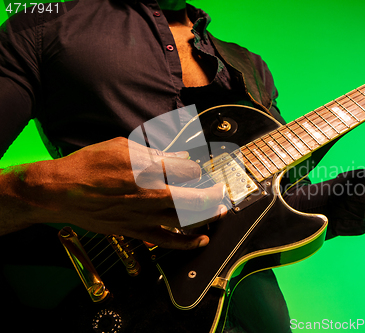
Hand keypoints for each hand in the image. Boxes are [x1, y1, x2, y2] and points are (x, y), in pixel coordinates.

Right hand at [26, 137, 225, 248]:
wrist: (61, 191)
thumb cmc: (89, 165)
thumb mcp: (122, 146)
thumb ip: (153, 153)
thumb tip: (177, 157)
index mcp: (149, 169)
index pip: (188, 170)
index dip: (197, 168)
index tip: (199, 167)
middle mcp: (151, 194)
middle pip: (195, 197)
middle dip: (214, 193)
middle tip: (222, 191)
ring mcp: (145, 215)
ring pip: (186, 220)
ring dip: (207, 216)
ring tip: (219, 211)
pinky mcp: (136, 230)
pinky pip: (166, 240)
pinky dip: (186, 243)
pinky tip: (201, 241)